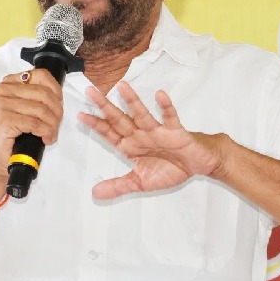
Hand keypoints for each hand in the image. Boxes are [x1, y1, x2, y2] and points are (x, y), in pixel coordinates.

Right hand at [0, 68, 64, 192]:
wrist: (3, 156)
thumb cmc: (18, 132)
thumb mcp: (30, 107)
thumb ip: (40, 95)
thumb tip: (58, 95)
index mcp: (10, 82)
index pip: (41, 75)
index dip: (56, 90)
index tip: (59, 104)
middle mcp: (4, 90)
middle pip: (44, 94)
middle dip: (57, 112)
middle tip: (56, 125)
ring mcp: (3, 104)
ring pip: (42, 110)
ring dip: (52, 125)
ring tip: (51, 134)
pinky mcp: (5, 120)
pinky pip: (36, 123)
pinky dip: (46, 132)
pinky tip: (46, 139)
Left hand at [80, 81, 225, 199]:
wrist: (198, 164)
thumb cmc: (170, 168)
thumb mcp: (141, 183)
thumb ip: (118, 186)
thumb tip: (95, 194)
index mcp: (131, 146)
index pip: (110, 133)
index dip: (96, 125)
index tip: (81, 115)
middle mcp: (141, 135)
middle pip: (120, 119)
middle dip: (105, 107)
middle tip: (91, 91)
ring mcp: (158, 132)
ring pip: (142, 115)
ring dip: (132, 102)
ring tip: (122, 86)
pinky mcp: (176, 132)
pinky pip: (170, 118)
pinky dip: (166, 107)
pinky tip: (160, 95)